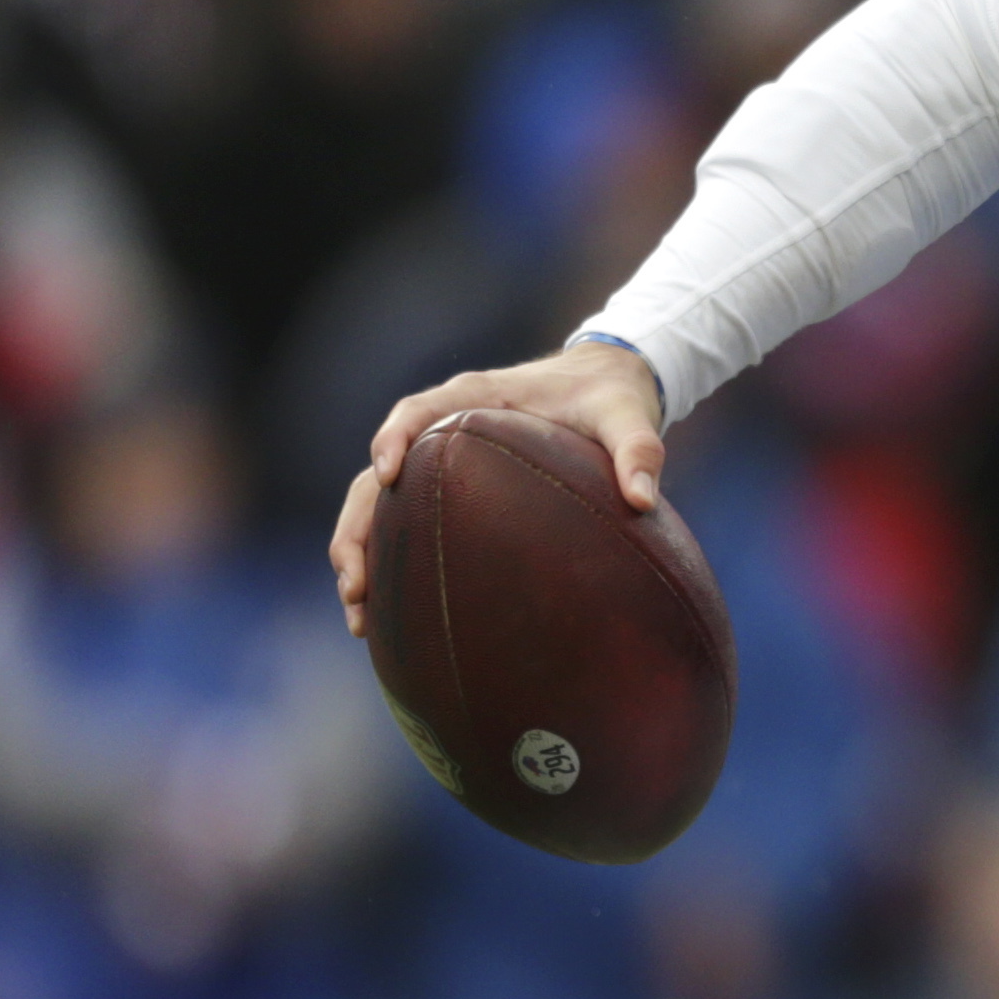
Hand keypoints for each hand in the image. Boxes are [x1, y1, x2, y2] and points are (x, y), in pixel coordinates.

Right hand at [327, 340, 666, 639]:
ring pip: (374, 505)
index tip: (386, 476)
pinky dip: (387, 560)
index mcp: (474, 398)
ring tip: (359, 615)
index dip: (393, 441)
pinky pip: (402, 520)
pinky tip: (388, 612)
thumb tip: (643, 500)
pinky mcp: (445, 486)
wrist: (605, 384)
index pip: (416, 412)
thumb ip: (639, 450)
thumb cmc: (610, 398)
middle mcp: (442, 426)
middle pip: (373, 476)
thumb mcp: (629, 417)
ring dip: (360, 553)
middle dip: (357, 528)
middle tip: (356, 585)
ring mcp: (437, 459)